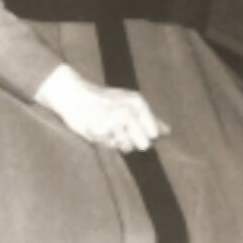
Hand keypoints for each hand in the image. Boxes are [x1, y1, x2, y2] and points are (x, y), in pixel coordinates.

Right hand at [35, 65, 168, 151]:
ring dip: (118, 142)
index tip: (133, 127)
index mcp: (138, 102)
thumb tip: (168, 132)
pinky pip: (110, 147)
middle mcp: (128, 111)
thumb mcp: (129, 103)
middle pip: (144, 144)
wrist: (74, 94)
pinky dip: (105, 142)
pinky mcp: (99, 131)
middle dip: (134, 142)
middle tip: (121, 131)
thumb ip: (150, 118)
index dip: (145, 134)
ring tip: (108, 129)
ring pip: (127, 148)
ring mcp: (113, 122)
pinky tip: (99, 130)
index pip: (154, 133)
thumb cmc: (104, 100)